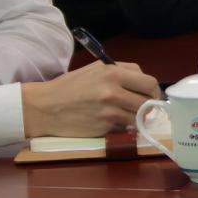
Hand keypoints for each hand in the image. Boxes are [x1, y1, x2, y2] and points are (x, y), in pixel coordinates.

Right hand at [21, 61, 160, 137]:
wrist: (44, 107)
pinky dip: (123, 126)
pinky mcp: (103, 128)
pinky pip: (124, 127)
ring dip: (137, 117)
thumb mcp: (95, 69)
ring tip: (127, 114)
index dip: (153, 90)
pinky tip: (112, 121)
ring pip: (139, 117)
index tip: (150, 95)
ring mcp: (109, 111)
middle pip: (148, 101)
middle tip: (144, 107)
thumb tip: (143, 82)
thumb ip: (121, 71)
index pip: (149, 82)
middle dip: (149, 105)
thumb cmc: (70, 86)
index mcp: (112, 73)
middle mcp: (113, 91)